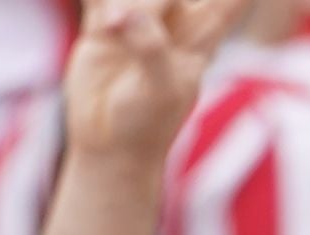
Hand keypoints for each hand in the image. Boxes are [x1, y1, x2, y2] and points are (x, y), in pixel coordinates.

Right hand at [61, 0, 250, 169]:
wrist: (110, 145)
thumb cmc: (149, 122)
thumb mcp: (161, 88)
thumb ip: (150, 47)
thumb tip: (125, 15)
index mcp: (206, 28)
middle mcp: (176, 16)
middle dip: (152, 1)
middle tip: (123, 21)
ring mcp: (140, 16)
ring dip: (122, 1)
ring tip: (108, 28)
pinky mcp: (105, 22)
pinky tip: (103, 21)